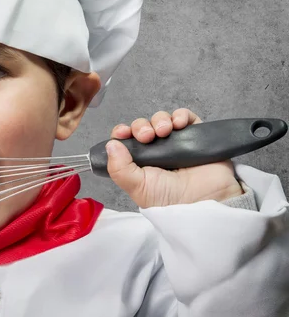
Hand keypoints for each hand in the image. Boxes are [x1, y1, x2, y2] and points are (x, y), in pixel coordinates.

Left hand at [105, 108, 243, 207]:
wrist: (206, 201)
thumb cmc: (171, 199)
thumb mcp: (138, 187)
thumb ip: (120, 168)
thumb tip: (110, 144)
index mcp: (139, 162)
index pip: (125, 140)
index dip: (122, 133)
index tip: (123, 133)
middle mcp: (156, 151)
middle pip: (142, 127)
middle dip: (141, 126)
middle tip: (147, 136)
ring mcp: (176, 143)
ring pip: (161, 120)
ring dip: (160, 120)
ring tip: (164, 131)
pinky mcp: (196, 137)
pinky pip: (186, 118)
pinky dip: (181, 115)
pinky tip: (179, 123)